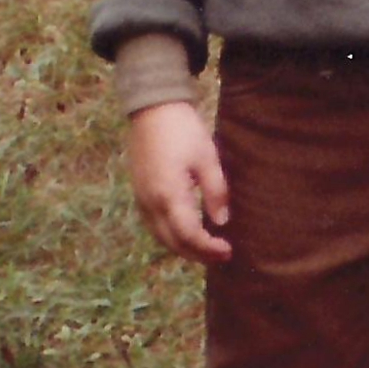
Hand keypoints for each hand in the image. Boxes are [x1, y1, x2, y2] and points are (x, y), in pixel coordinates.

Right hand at [125, 101, 231, 263]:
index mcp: (169, 195)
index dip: (208, 248)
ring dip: (183, 248)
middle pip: (172, 242)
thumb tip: (222, 221)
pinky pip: (154, 226)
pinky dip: (171, 236)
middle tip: (221, 256)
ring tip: (207, 250)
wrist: (152, 111)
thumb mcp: (207, 158)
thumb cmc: (184, 131)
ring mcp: (141, 200)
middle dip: (197, 254)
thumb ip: (215, 191)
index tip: (228, 251)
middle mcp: (150, 203)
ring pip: (160, 237)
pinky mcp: (139, 194)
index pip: (189, 235)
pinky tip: (187, 234)